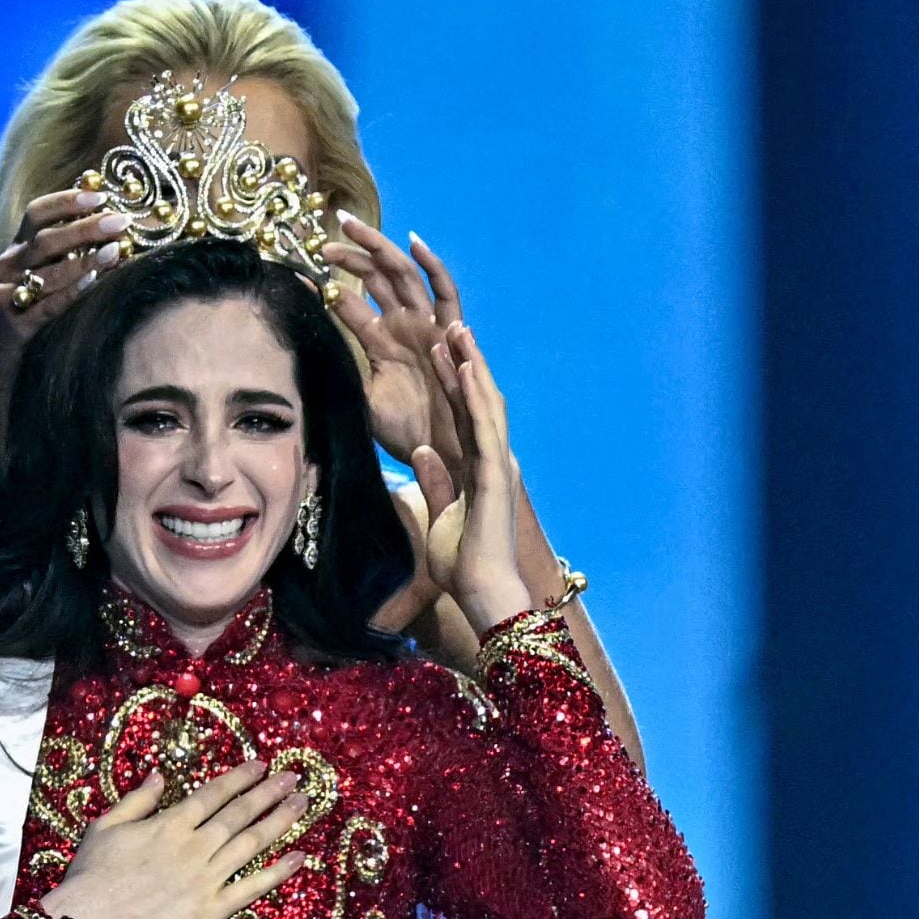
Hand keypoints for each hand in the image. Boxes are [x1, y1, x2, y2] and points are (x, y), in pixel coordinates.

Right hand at [0, 188, 129, 381]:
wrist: (4, 365)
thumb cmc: (38, 317)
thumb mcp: (50, 279)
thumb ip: (72, 253)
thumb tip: (118, 228)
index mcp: (17, 249)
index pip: (37, 212)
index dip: (67, 201)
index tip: (101, 195)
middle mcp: (7, 265)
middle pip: (45, 238)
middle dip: (85, 227)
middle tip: (120, 221)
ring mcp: (6, 292)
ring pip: (46, 271)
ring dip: (84, 259)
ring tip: (116, 250)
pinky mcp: (12, 322)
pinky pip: (45, 304)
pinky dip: (71, 292)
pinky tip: (95, 282)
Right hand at [40, 760, 310, 918]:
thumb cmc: (90, 875)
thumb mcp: (106, 826)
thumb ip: (138, 800)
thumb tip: (161, 774)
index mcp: (170, 824)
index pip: (215, 794)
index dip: (241, 778)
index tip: (262, 766)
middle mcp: (194, 847)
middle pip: (240, 814)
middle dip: (269, 793)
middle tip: (294, 778)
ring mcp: (205, 879)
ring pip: (251, 844)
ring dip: (280, 821)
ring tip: (302, 804)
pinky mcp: (210, 911)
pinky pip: (251, 889)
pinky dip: (277, 872)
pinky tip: (298, 857)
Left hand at [319, 214, 464, 465]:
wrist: (441, 453)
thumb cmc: (404, 433)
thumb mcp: (360, 402)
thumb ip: (338, 377)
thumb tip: (299, 363)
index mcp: (380, 341)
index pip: (348, 303)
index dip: (324, 285)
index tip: (295, 271)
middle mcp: (402, 326)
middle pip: (375, 277)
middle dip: (351, 252)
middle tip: (322, 237)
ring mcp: (426, 325)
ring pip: (402, 274)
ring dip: (378, 249)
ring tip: (351, 226)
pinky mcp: (449, 332)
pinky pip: (446, 293)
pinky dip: (432, 266)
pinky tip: (413, 242)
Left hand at [409, 322, 533, 631]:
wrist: (483, 594)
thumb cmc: (463, 566)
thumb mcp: (438, 516)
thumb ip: (434, 483)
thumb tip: (421, 453)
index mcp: (479, 471)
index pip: (462, 417)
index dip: (453, 383)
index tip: (439, 351)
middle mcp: (493, 462)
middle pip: (478, 402)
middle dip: (465, 362)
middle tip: (450, 324)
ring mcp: (497, 467)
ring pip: (485, 405)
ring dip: (471, 366)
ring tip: (457, 330)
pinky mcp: (495, 477)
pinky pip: (484, 428)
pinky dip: (475, 397)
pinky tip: (466, 369)